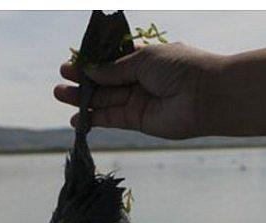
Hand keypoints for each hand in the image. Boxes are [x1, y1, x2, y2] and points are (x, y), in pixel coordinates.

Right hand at [54, 43, 224, 138]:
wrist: (207, 95)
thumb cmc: (180, 68)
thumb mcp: (143, 59)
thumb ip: (115, 69)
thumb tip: (90, 71)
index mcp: (144, 60)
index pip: (112, 61)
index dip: (92, 63)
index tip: (71, 64)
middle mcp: (141, 81)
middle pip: (105, 82)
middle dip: (83, 81)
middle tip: (61, 80)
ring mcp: (140, 101)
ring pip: (105, 100)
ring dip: (82, 99)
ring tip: (59, 94)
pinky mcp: (140, 121)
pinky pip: (111, 119)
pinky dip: (93, 119)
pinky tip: (76, 118)